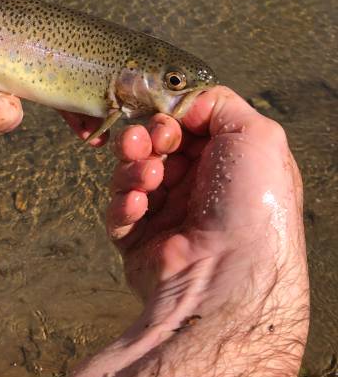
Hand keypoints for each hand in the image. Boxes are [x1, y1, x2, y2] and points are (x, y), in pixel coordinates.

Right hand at [107, 86, 306, 311]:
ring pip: (131, 173)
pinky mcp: (139, 241)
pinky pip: (118, 211)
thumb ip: (220, 103)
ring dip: (132, 168)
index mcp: (226, 163)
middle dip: (144, 138)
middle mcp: (198, 187)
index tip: (167, 121)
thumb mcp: (258, 135)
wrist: (230, 274)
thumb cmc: (251, 203)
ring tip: (147, 177)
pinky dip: (124, 202)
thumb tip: (183, 103)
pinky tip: (138, 205)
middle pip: (154, 146)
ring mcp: (167, 215)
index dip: (170, 117)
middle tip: (145, 144)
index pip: (186, 126)